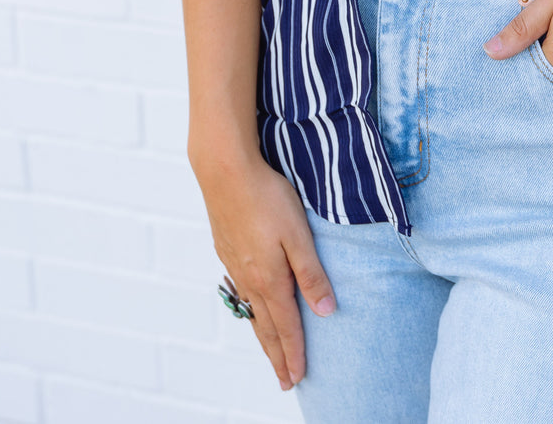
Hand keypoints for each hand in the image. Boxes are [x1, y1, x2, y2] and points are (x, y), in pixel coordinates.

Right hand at [195, 151, 335, 389]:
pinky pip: (240, 290)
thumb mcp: (298, 234)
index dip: (295, 353)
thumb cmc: (267, 198)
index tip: (299, 378)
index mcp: (270, 278)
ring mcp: (234, 265)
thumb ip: (312, 273)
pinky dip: (249, 308)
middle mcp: (249, 279)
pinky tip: (251, 305)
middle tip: (285, 381)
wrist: (225, 171)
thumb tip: (326, 311)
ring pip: (250, 309)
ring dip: (262, 334)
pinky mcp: (226, 249)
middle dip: (277, 355)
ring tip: (270, 350)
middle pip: (265, 326)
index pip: (286, 326)